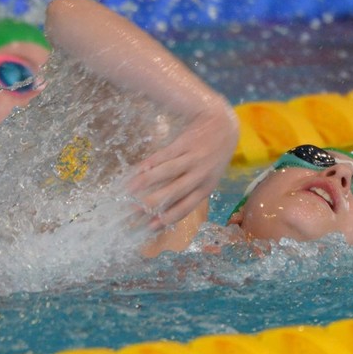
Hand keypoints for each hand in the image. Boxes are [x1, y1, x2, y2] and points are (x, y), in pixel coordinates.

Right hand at [127, 103, 239, 228]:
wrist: (223, 126)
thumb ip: (190, 192)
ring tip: (129, 190)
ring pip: (166, 173)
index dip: (167, 218)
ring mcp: (192, 158)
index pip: (185, 207)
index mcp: (206, 188)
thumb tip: (166, 211)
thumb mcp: (208, 178)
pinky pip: (163, 155)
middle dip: (152, 203)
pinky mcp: (184, 143)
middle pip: (173, 192)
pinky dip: (149, 163)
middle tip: (134, 210)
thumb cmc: (213, 158)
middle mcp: (200, 175)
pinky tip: (137, 170)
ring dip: (146, 182)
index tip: (150, 226)